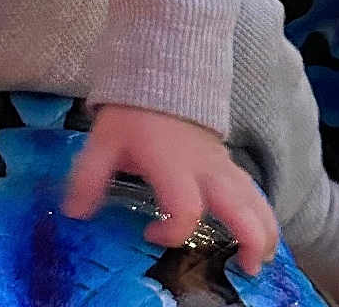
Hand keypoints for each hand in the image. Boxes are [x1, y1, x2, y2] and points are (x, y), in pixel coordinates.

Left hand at [62, 104, 277, 273]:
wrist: (161, 69)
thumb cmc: (132, 111)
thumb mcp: (103, 140)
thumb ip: (89, 177)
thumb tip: (74, 214)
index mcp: (172, 163)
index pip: (185, 207)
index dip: (171, 231)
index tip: (149, 234)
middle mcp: (204, 167)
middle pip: (240, 206)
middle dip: (250, 239)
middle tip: (247, 269)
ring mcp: (220, 164)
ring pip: (256, 198)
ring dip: (264, 231)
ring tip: (259, 262)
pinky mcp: (226, 162)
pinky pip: (252, 189)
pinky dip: (261, 214)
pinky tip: (259, 237)